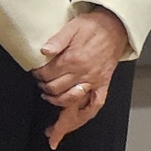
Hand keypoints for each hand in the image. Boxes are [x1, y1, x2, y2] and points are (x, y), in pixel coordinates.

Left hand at [34, 8, 127, 148]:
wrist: (115, 27)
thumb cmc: (93, 26)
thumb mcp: (71, 27)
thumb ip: (56, 40)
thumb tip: (43, 51)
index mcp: (73, 60)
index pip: (48, 75)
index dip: (38, 75)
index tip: (35, 73)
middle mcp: (83, 73)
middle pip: (56, 90)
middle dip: (44, 91)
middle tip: (40, 88)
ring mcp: (93, 81)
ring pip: (72, 102)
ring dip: (57, 107)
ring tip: (49, 106)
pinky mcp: (102, 85)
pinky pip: (94, 105)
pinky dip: (83, 116)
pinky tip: (73, 124)